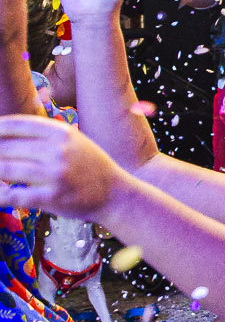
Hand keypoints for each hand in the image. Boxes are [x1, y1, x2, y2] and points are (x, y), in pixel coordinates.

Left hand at [0, 114, 118, 219]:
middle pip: (8, 146)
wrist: (115, 194)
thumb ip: (46, 133)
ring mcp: (55, 174)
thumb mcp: (74, 140)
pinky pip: (14, 196)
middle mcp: (57, 150)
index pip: (18, 124)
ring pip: (7, 169)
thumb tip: (8, 131)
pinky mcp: (52, 197)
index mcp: (61, 133)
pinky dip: (0, 195)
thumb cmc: (90, 166)